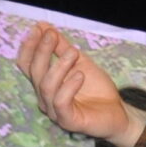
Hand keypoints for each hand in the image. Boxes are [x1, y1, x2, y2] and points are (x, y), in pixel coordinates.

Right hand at [14, 22, 144, 146]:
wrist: (118, 112)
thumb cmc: (97, 89)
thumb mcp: (80, 61)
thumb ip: (62, 46)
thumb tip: (44, 25)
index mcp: (44, 83)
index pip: (27, 64)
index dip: (29, 46)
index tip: (39, 29)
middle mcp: (44, 97)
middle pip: (34, 72)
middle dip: (42, 51)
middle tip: (52, 35)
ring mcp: (54, 111)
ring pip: (46, 86)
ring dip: (59, 66)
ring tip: (74, 52)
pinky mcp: (67, 121)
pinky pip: (60, 102)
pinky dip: (68, 86)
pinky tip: (80, 75)